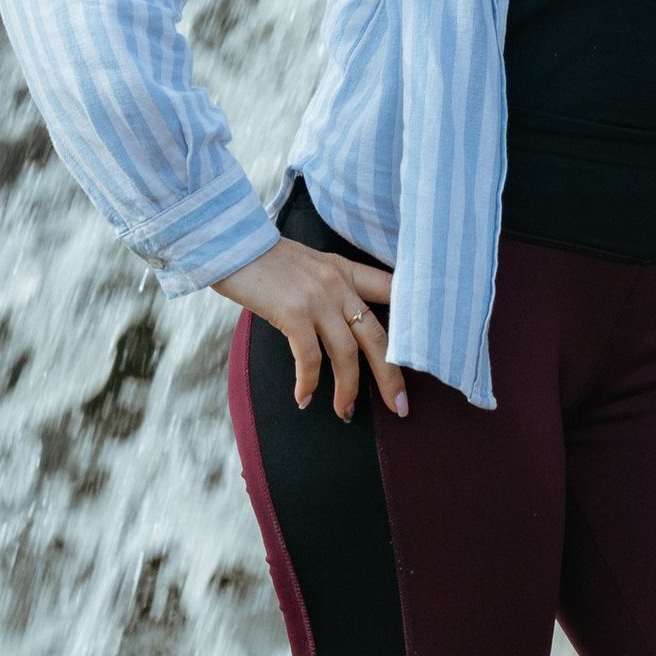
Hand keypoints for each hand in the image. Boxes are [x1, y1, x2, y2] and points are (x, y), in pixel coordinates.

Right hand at [217, 237, 404, 418]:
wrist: (230, 243)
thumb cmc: (264, 260)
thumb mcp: (309, 265)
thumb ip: (329, 287)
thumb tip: (340, 321)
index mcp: (345, 271)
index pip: (392, 291)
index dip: (412, 318)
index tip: (425, 349)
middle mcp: (338, 284)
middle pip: (377, 336)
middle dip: (391, 376)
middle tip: (400, 408)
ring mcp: (317, 298)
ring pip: (347, 353)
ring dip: (348, 389)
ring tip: (345, 412)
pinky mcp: (293, 313)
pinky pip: (310, 358)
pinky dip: (309, 383)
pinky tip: (304, 398)